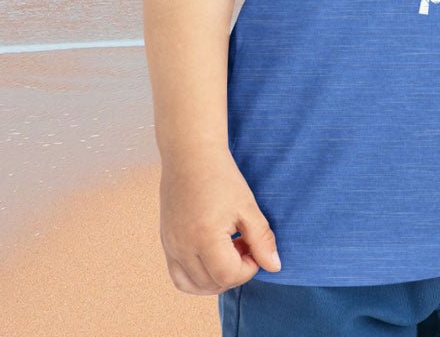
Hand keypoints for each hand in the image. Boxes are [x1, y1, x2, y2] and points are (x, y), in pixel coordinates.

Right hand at [159, 148, 282, 293]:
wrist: (190, 153)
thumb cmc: (221, 176)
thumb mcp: (247, 206)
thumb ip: (261, 239)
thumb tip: (274, 267)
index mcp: (204, 238)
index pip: (229, 276)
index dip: (248, 268)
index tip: (255, 248)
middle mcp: (182, 247)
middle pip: (212, 283)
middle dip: (234, 272)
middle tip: (244, 246)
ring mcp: (170, 246)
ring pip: (192, 286)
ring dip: (214, 279)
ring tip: (228, 252)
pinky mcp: (165, 242)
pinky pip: (178, 275)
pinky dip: (196, 276)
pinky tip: (212, 256)